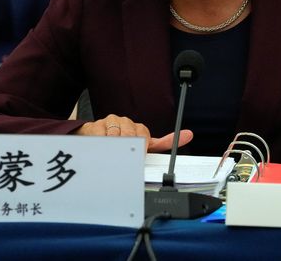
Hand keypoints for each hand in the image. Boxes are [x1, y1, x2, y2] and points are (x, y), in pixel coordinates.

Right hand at [72, 114, 193, 151]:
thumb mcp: (142, 146)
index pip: (144, 135)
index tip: (142, 150)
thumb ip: (163, 142)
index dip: (143, 146)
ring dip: (115, 149)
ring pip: (117, 137)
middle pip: (130, 137)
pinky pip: (102, 137)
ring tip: (112, 153)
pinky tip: (102, 148)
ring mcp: (111, 122)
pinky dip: (103, 145)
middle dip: (128, 150)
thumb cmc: (119, 144)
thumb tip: (188, 135)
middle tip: (124, 158)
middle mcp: (126, 122)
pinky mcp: (97, 125)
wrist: (92, 138)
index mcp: (138, 128)